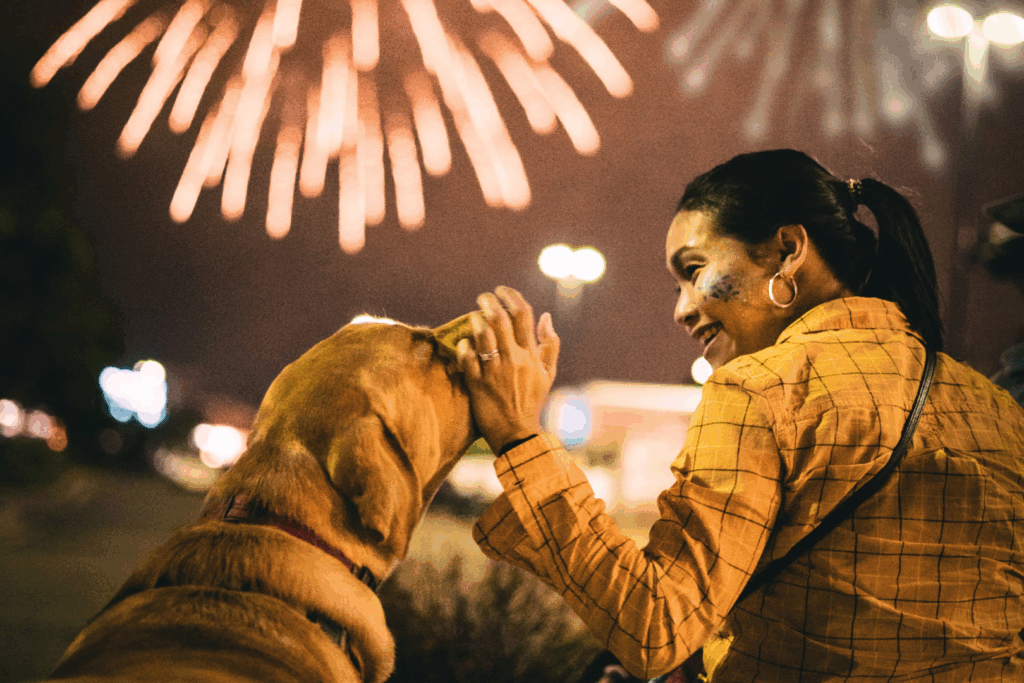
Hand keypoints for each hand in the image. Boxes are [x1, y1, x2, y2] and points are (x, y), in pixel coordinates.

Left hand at [456, 286, 559, 453]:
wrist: (518, 433)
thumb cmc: (532, 400)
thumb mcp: (548, 373)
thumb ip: (550, 343)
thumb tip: (546, 315)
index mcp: (531, 354)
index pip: (523, 314)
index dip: (510, 295)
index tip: (501, 290)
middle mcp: (514, 359)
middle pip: (499, 319)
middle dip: (488, 302)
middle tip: (483, 298)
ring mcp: (495, 372)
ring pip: (482, 335)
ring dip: (475, 320)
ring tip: (474, 317)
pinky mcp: (478, 385)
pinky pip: (467, 358)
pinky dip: (464, 347)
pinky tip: (464, 343)